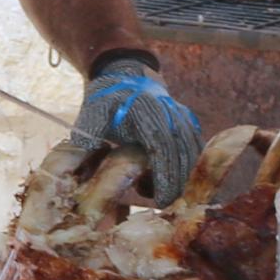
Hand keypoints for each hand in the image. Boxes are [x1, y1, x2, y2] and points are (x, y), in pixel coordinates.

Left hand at [71, 54, 204, 201]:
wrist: (126, 74)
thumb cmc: (107, 99)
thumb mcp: (93, 113)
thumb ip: (89, 134)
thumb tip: (84, 156)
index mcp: (147, 113)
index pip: (162, 148)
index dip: (165, 176)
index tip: (163, 200)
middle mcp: (171, 115)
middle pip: (183, 156)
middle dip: (177, 184)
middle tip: (164, 205)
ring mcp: (183, 118)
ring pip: (193, 154)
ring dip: (182, 176)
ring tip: (160, 192)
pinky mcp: (189, 123)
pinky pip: (195, 149)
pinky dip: (187, 167)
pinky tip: (170, 180)